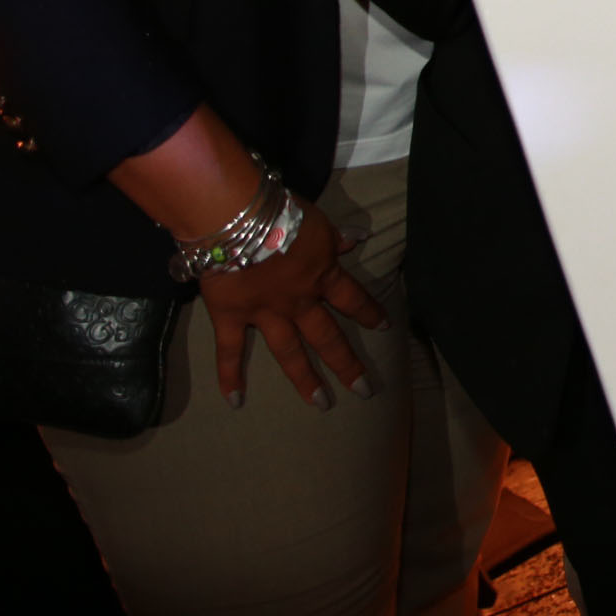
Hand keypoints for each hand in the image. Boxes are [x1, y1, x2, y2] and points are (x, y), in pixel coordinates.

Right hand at [194, 198, 387, 409]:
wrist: (238, 218)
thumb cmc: (281, 212)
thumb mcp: (317, 221)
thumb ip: (334, 237)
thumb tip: (359, 238)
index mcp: (322, 275)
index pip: (352, 298)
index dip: (369, 311)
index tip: (385, 327)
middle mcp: (299, 301)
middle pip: (328, 337)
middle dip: (347, 363)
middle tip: (364, 391)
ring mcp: (266, 313)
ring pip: (289, 352)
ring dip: (305, 379)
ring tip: (321, 403)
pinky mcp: (231, 316)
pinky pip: (230, 351)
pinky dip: (230, 376)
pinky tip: (235, 401)